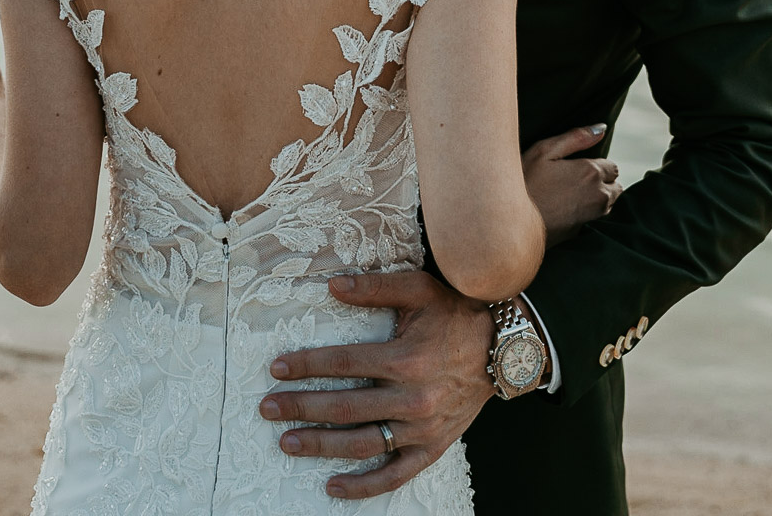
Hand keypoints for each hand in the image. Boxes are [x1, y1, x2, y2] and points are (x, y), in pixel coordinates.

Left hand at [259, 269, 494, 500]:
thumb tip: (331, 286)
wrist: (503, 347)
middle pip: (345, 407)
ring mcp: (422, 427)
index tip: (277, 368)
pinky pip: (395, 475)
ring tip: (287, 443)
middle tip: (268, 408)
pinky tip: (333, 487)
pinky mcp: (433, 447)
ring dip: (321, 446)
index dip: (307, 365)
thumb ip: (374, 288)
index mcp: (405, 358)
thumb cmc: (456, 313)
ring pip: (363, 444)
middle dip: (302, 407)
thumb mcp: (418, 290)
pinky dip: (364, 486)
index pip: (343, 363)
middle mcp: (412, 397)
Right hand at [522, 124, 620, 245]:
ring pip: (608, 204)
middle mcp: (599, 196)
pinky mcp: (582, 232)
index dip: (597, 164)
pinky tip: (566, 208)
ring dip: (597, 197)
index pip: (612, 167)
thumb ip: (577, 137)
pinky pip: (595, 218)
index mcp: (591, 172)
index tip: (578, 166)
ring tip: (570, 193)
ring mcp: (592, 217)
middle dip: (602, 182)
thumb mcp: (545, 151)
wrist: (511, 223)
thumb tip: (602, 128)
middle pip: (615, 187)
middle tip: (574, 179)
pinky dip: (588, 212)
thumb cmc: (525, 182)